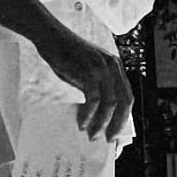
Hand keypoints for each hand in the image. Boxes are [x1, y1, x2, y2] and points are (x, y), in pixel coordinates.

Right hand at [36, 21, 130, 145]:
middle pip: (124, 101)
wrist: (50, 36)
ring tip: (92, 135)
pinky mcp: (88, 70)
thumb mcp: (86, 72)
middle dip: (117, 124)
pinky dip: (88, 114)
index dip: (124, 117)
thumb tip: (98, 115)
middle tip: (108, 139)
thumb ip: (95, 88)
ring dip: (102, 122)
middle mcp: (113, 66)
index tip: (116, 134)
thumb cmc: (65, 55)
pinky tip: (81, 123)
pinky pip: (93, 98)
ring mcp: (102, 67)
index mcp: (115, 66)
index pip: (127, 96)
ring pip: (111, 102)